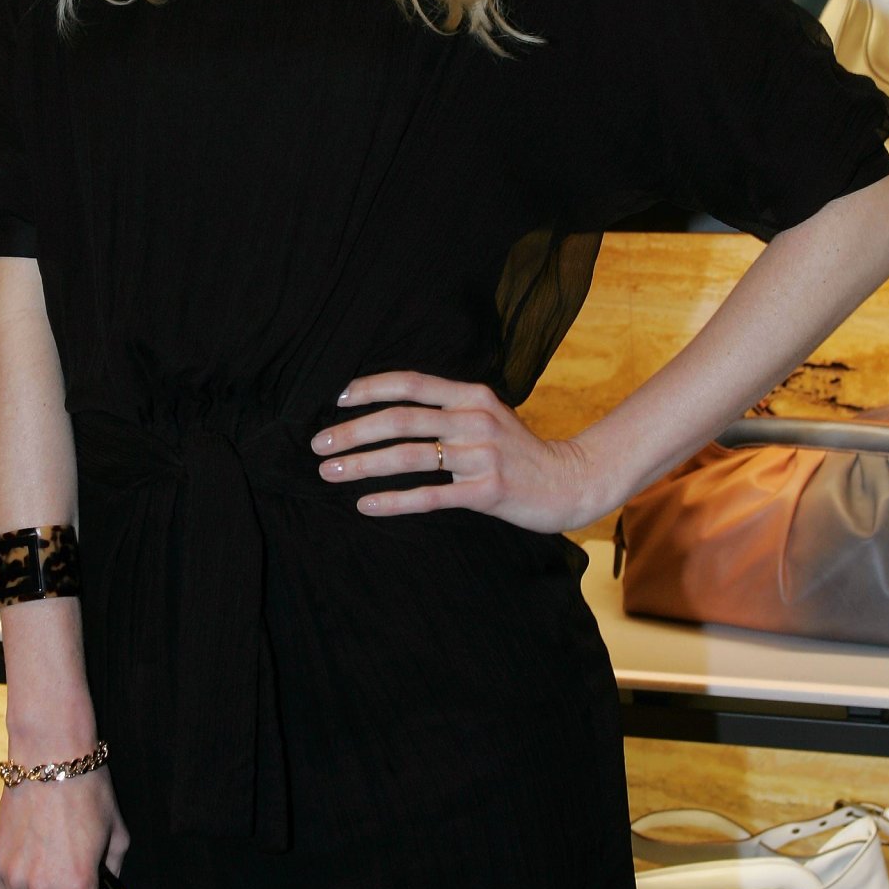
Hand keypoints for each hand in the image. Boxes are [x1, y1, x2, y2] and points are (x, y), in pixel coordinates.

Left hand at [311, 370, 603, 531]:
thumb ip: (447, 408)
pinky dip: (393, 501)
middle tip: (318, 444)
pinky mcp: (487, 491)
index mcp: (472, 395)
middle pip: (401, 420)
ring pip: (409, 457)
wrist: (570, 481)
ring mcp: (482, 455)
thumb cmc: (518, 451)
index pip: (411, 383)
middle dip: (353, 431)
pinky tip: (365, 505)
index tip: (335, 399)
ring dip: (363, 465)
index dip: (370, 388)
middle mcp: (475, 419)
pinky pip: (430, 496)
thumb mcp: (486, 415)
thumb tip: (390, 409)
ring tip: (330, 474)